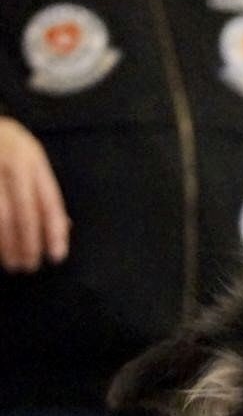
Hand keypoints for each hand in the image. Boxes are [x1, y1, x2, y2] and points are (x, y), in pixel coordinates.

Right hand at [0, 118, 68, 270]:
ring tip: (12, 264)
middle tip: (30, 266)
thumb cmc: (11, 149)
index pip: (48, 201)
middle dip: (29, 243)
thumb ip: (46, 192)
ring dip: (7, 244)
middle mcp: (11, 163)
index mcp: (33, 160)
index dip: (54, 231)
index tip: (57, 257)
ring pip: (1, 215)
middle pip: (23, 212)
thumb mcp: (33, 160)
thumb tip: (64, 230)